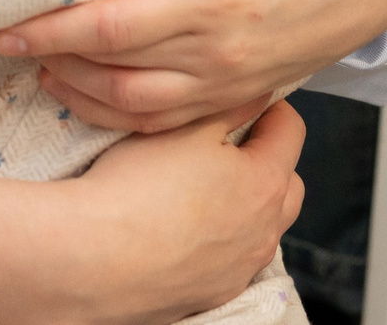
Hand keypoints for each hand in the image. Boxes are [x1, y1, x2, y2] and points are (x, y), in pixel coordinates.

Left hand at [0, 0, 386, 131]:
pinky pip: (171, 123)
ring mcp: (232, 85)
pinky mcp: (241, 99)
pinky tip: (93, 94)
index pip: (110, 28)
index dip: (51, 31)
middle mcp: (222, 53)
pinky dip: (122, 117)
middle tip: (9, 45)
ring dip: (81, 96)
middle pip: (115, 75)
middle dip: (53, 62)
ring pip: (138, 111)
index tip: (7, 27)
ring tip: (43, 68)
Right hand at [65, 97, 305, 321]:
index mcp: (265, 183)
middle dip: (267, 159)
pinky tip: (181, 229)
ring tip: (202, 190)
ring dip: (244, 205)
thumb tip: (255, 92)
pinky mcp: (213, 294)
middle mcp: (264, 232)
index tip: (246, 99)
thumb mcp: (184, 126)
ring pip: (260, 228)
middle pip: (286, 186)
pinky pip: (231, 260)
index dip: (271, 106)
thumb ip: (228, 105)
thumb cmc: (139, 185)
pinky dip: (218, 240)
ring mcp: (240, 269)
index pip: (290, 130)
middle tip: (228, 144)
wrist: (95, 257)